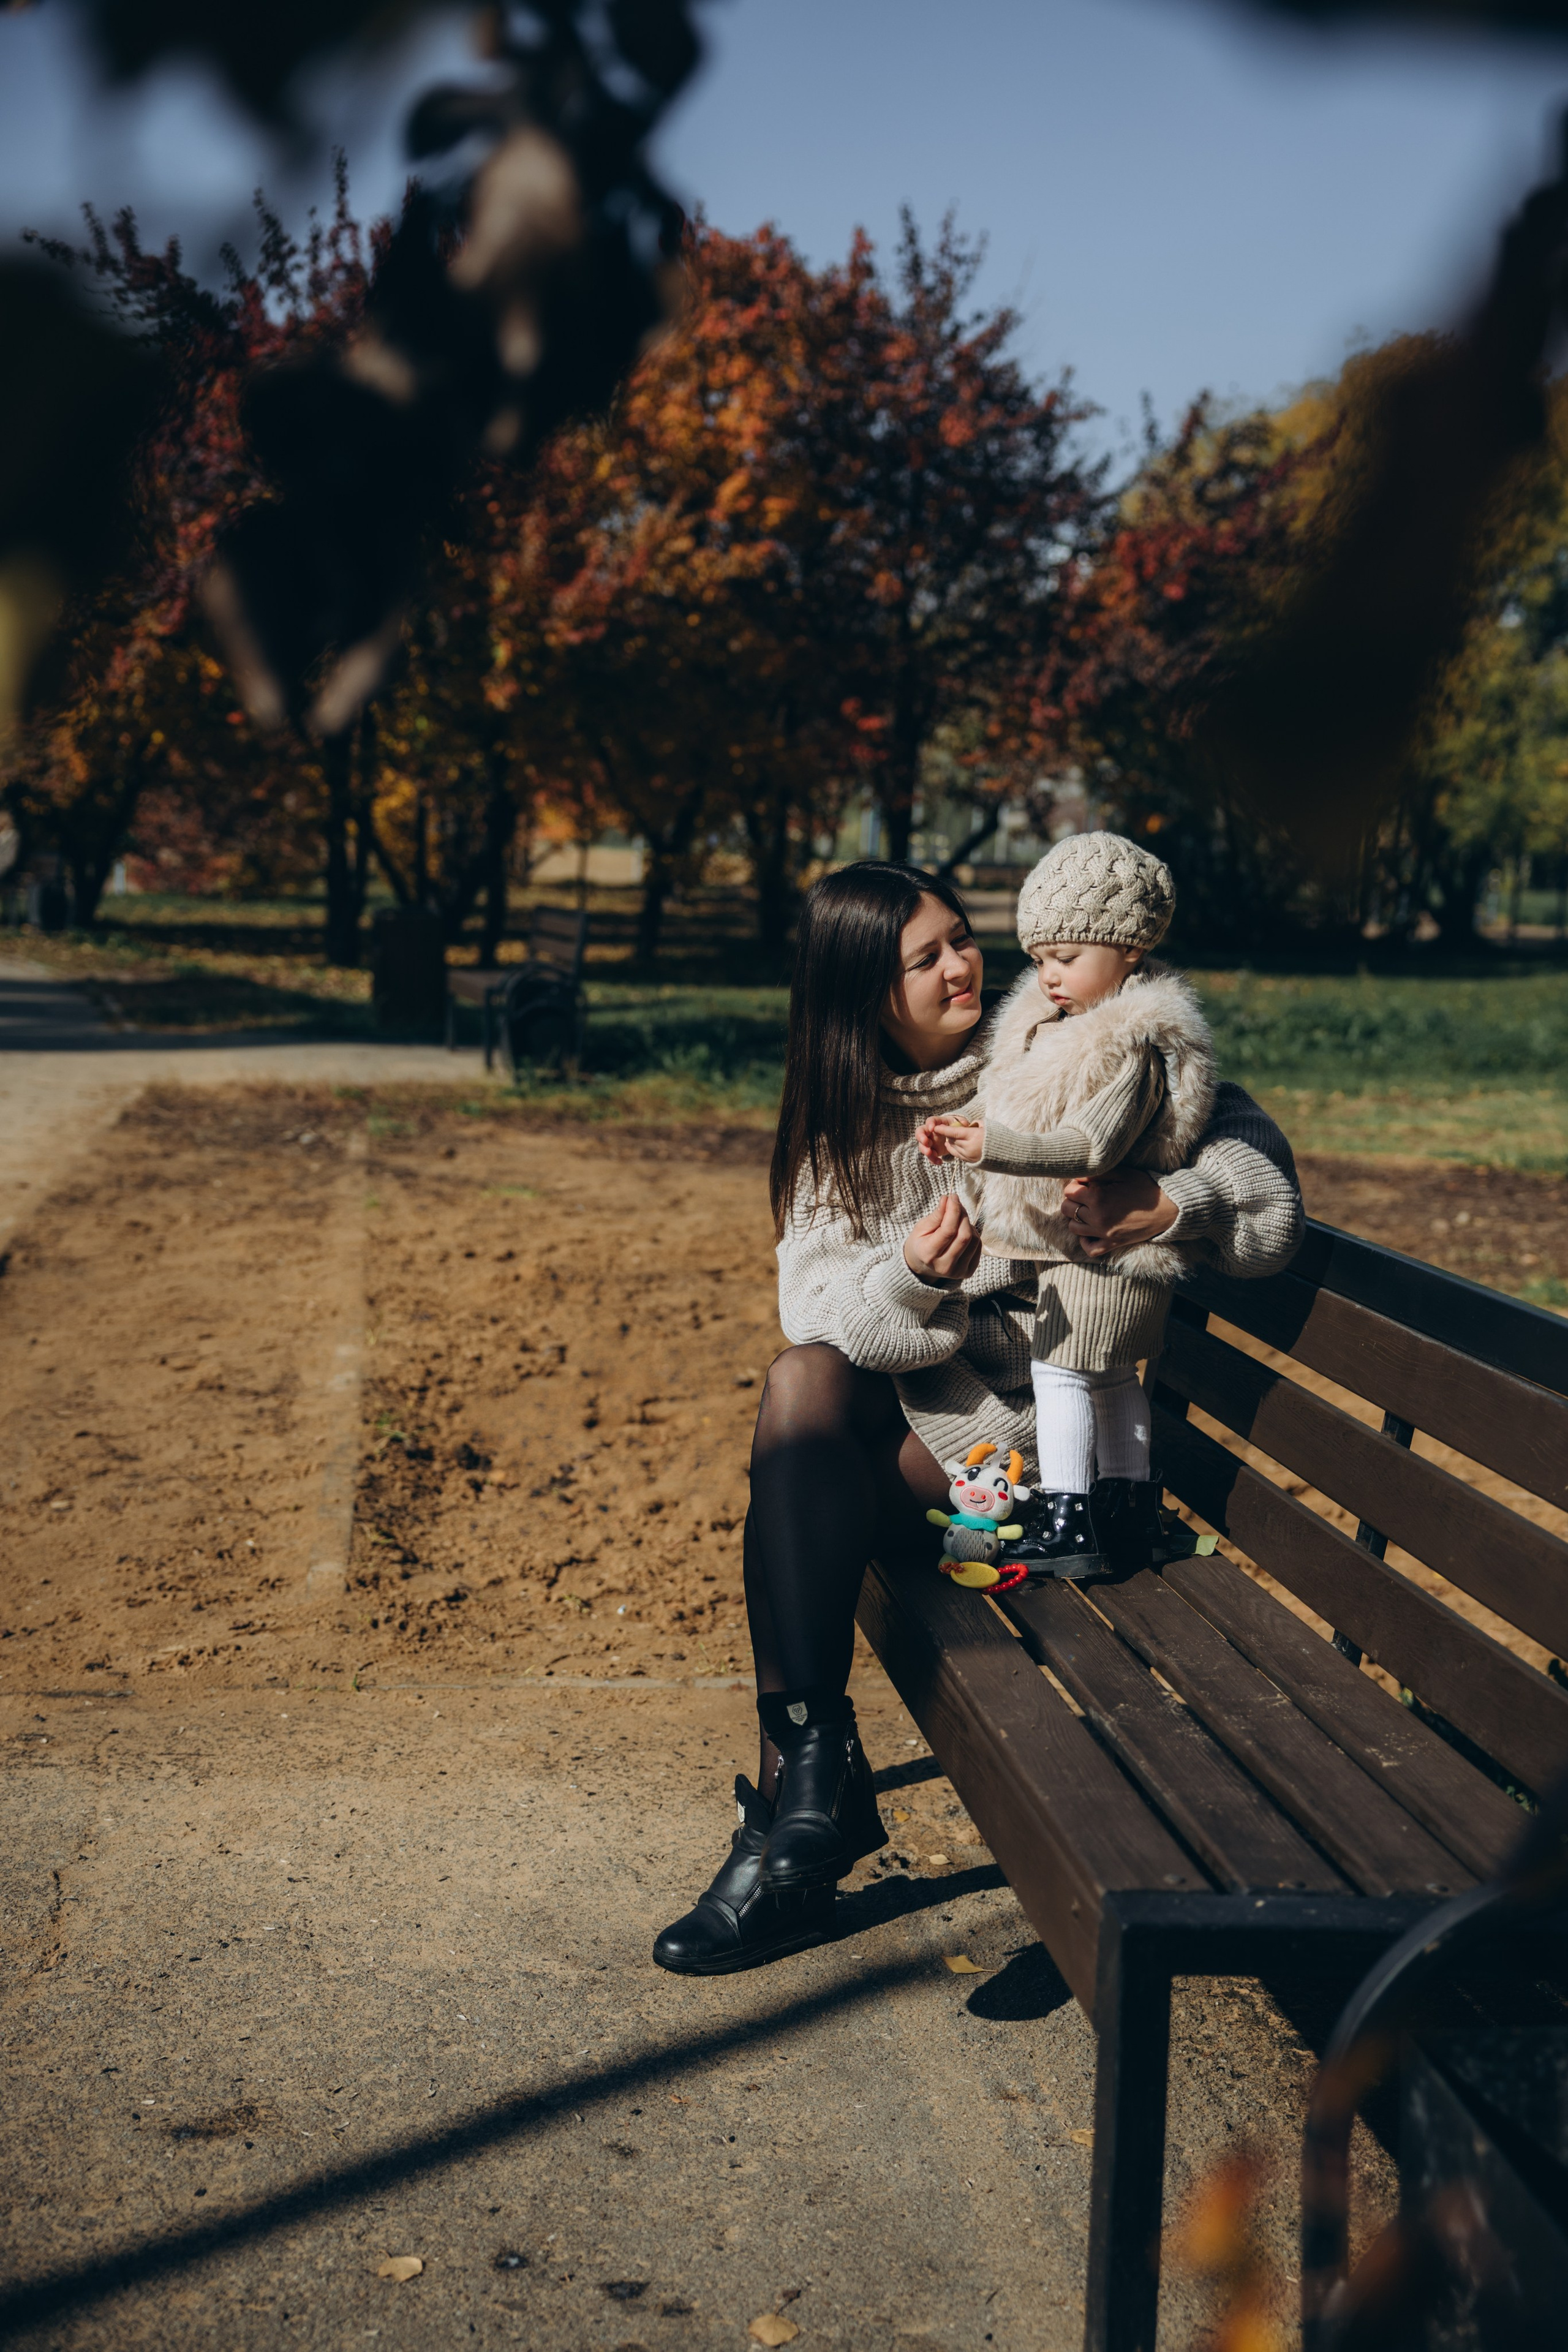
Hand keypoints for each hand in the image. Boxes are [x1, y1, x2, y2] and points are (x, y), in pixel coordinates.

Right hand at [904, 1193, 982, 1284]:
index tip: (953, 1197)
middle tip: (956, 1205)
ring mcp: (958, 1271)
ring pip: (973, 1240)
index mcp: (928, 1254)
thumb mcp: (921, 1228)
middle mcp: (944, 1266)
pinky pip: (978, 1246)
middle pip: (964, 1236)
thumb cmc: (921, 1243)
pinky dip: (972, 1234)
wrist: (922, 1265)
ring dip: (968, 1224)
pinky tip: (962, 1232)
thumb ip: (936, 1215)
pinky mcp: (968, 1272)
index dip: (954, 1210)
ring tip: (957, 1221)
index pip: (948, 1230)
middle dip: (963, 1215)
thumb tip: (948, 1200)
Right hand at [918, 1115, 984, 1165]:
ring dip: (925, 1150)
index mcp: (938, 1123)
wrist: (958, 1137)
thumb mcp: (960, 1124)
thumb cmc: (958, 1127)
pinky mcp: (933, 1151)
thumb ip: (962, 1124)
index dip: (930, 1124)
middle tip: (925, 1142)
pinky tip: (940, 1162)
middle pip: (920, 1132)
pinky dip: (933, 1160)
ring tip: (931, 1153)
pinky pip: (930, 1156)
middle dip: (921, 1137)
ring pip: (922, 1145)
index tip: (932, 1128)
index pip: (930, 1120)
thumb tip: (963, 1123)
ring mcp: (930, 1142)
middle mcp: (931, 1132)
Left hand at [1062, 1168, 1178, 1259]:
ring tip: (1087, 1211)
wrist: (1167, 1208)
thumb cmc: (1144, 1187)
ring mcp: (1104, 1233)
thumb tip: (1077, 1177)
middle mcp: (1097, 1217)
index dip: (1074, 1186)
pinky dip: (1085, 1241)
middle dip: (1073, 1201)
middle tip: (1084, 1197)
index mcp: (1098, 1197)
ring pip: (1073, 1228)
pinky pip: (1089, 1248)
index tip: (1084, 1184)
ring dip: (1076, 1218)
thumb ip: (1096, 1173)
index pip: (1069, 1192)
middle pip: (1067, 1209)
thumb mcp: (1121, 1173)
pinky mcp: (1112, 1244)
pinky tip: (1088, 1231)